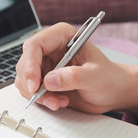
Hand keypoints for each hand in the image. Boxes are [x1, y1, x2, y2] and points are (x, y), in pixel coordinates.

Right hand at [14, 23, 132, 112]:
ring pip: (24, 79)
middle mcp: (50, 48)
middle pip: (25, 63)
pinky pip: (30, 90)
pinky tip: (59, 102)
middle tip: (48, 99)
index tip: (35, 86)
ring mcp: (45, 64)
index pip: (35, 45)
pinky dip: (41, 100)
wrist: (112, 92)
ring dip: (38, 95)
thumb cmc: (109, 78)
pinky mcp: (43, 80)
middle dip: (33, 85)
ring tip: (60, 101)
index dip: (30, 65)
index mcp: (62, 36)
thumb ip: (74, 77)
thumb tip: (50, 80)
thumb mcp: (96, 77)